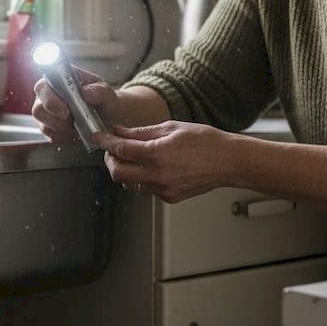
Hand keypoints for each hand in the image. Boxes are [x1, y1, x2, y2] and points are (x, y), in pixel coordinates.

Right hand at [30, 66, 117, 144]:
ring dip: (61, 127)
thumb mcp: (109, 96)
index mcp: (63, 78)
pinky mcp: (48, 125)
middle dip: (56, 117)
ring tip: (77, 125)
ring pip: (42, 122)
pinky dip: (63, 135)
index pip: (45, 82)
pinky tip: (74, 132)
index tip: (65, 110)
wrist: (109, 121)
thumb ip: (100, 92)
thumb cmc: (105, 104)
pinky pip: (49, 133)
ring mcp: (47, 109)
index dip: (50, 97)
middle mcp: (50, 92)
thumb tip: (86, 92)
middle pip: (38, 106)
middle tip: (73, 120)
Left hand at [97, 121, 230, 202]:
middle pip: (117, 173)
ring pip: (129, 183)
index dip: (105, 142)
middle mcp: (157, 175)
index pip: (121, 149)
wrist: (228, 162)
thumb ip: (142, 132)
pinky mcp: (169, 197)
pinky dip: (142, 178)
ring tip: (133, 157)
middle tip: (113, 149)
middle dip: (111, 160)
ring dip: (125, 170)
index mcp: (157, 153)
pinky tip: (152, 167)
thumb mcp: (171, 128)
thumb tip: (121, 131)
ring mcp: (163, 189)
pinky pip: (146, 189)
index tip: (98, 137)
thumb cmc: (206, 142)